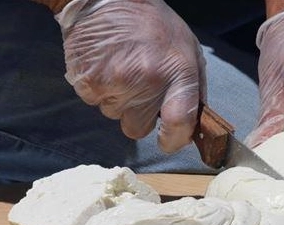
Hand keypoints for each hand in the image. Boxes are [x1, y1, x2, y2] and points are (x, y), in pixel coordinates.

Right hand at [56, 0, 205, 152]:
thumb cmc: (153, 25)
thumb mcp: (188, 50)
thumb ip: (193, 90)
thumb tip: (194, 127)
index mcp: (178, 72)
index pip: (180, 123)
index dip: (174, 140)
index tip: (169, 141)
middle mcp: (148, 79)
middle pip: (138, 129)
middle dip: (138, 116)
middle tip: (139, 88)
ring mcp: (116, 82)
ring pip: (115, 116)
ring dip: (118, 100)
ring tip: (122, 68)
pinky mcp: (89, 81)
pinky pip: (95, 102)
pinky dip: (99, 89)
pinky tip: (105, 65)